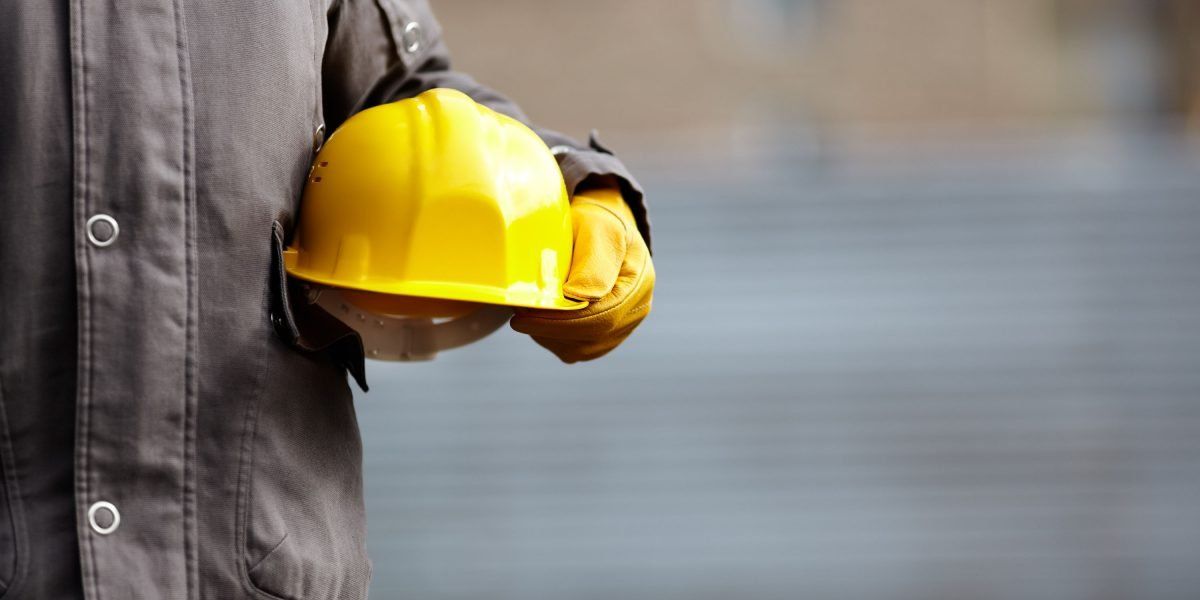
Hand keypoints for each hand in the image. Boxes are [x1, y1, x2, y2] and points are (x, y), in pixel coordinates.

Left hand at [510, 184, 653, 362]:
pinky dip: (554, 338)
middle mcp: (636, 310)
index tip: (525, 315)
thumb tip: (578, 297)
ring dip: (550, 335)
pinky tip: (542, 318)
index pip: (602, 316)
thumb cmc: (593, 224)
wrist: (597, 229)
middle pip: (593, 337)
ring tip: (530, 311)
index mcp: (639, 282)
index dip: (562, 321)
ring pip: (582, 348)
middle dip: (550, 329)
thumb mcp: (596, 229)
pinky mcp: (605, 337)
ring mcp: (622, 327)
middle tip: (518, 317)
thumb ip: (592, 263)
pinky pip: (576, 349)